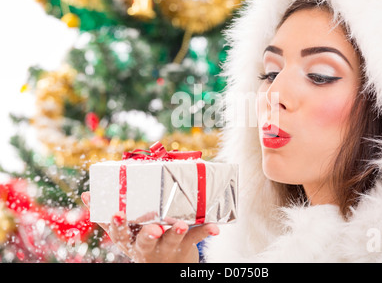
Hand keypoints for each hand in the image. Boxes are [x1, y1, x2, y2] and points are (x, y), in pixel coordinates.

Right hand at [81, 191, 218, 262]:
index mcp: (130, 239)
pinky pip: (196, 239)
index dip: (116, 223)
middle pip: (144, 242)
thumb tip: (86, 195)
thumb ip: (108, 216)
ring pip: (171, 242)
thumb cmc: (144, 240)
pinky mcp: (184, 246)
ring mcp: (166, 248)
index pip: (119, 232)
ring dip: (176, 233)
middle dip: (148, 235)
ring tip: (182, 226)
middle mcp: (146, 246)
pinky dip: (205, 231)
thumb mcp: (126, 232)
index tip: (116, 212)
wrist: (167, 265)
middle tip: (153, 228)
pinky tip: (215, 227)